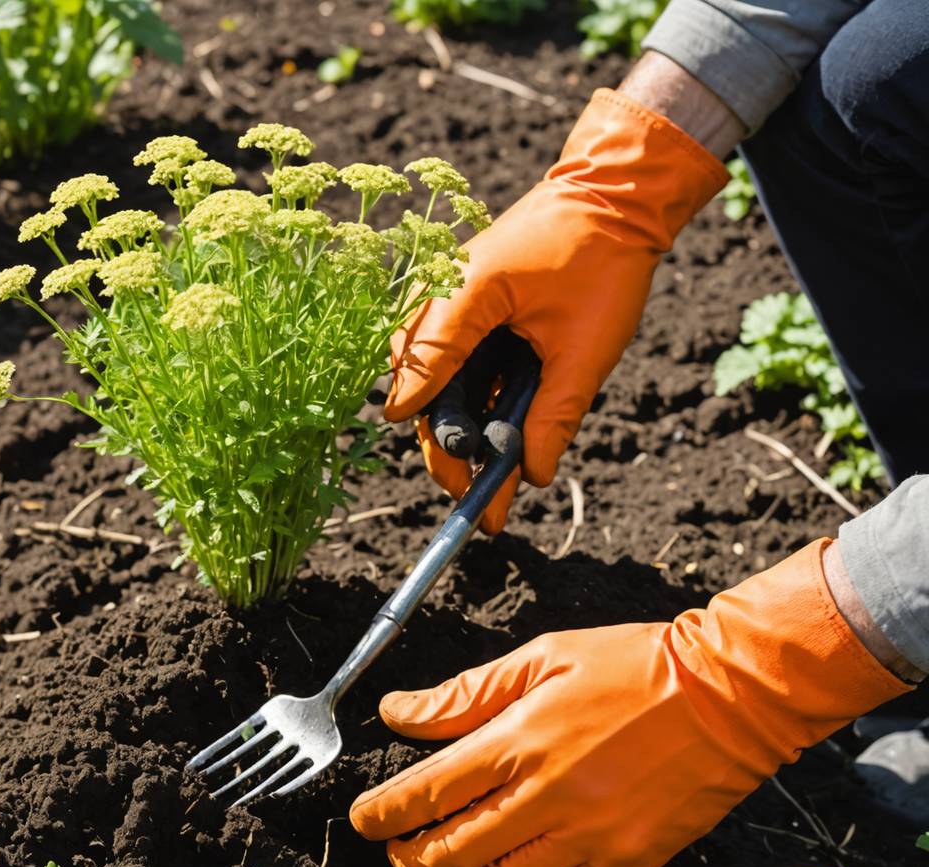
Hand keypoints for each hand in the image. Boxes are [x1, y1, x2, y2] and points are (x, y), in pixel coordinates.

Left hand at [350, 540, 908, 866]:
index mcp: (522, 742)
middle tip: (397, 849)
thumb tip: (397, 713)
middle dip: (409, 859)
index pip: (426, 794)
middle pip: (451, 854)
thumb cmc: (633, 666)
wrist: (731, 698)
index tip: (363, 820)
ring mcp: (590, 843)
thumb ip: (464, 695)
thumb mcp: (542, 658)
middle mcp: (549, 801)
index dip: (382, 814)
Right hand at [388, 87, 727, 533]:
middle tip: (467, 496)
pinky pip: (456, 366)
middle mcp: (444, 296)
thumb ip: (555, 412)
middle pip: (425, 387)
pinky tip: (486, 445)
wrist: (615, 195)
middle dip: (445, 447)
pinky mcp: (467, 308)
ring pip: (437, 383)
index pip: (428, 370)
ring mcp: (452, 300)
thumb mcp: (588, 347)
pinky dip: (470, 405)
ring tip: (477, 488)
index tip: (447, 477)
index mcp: (466, 292)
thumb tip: (531, 474)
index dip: (434, 430)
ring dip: (458, 433)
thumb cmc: (605, 260)